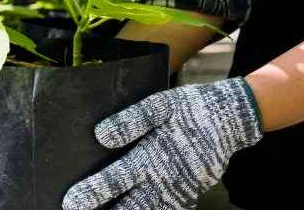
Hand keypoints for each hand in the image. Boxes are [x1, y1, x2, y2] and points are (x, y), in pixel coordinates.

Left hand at [62, 77, 264, 209]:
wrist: (232, 119)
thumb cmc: (192, 108)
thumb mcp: (163, 104)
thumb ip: (132, 119)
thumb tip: (101, 134)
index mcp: (154, 156)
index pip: (117, 179)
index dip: (94, 192)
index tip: (71, 202)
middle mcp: (164, 180)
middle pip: (130, 208)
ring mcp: (178, 192)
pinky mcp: (187, 195)